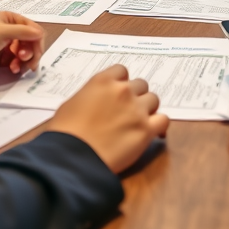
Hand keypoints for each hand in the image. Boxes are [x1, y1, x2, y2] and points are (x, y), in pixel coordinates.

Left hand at [0, 11, 44, 74]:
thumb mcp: (2, 32)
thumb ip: (24, 32)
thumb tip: (41, 33)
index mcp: (10, 19)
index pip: (33, 29)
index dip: (36, 42)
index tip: (35, 54)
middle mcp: (10, 30)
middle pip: (30, 42)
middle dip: (30, 53)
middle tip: (25, 62)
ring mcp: (5, 44)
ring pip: (24, 53)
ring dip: (23, 61)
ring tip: (16, 68)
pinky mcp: (1, 57)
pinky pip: (15, 61)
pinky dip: (16, 66)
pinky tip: (12, 69)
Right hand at [45, 64, 168, 173]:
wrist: (72, 157)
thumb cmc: (65, 132)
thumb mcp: (71, 104)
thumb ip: (90, 96)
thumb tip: (96, 101)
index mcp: (103, 81)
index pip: (121, 71)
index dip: (121, 83)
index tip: (117, 93)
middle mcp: (123, 91)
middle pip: (141, 85)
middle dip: (135, 96)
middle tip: (127, 111)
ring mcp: (137, 109)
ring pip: (153, 99)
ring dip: (147, 109)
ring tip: (137, 122)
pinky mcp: (146, 130)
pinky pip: (164, 120)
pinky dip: (159, 125)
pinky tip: (152, 132)